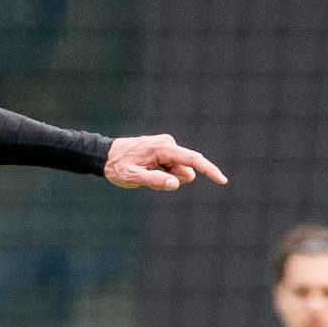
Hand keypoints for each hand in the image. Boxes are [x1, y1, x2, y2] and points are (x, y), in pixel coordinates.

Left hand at [105, 134, 226, 191]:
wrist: (105, 155)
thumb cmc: (117, 167)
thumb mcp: (132, 177)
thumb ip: (154, 180)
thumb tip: (176, 183)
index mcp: (163, 148)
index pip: (193, 160)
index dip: (209, 170)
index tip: (222, 180)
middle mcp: (168, 143)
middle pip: (185, 169)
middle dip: (174, 178)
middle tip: (147, 176)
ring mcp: (166, 145)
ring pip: (178, 169)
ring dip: (166, 176)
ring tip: (144, 171)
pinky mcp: (164, 149)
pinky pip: (172, 166)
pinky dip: (163, 172)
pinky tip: (146, 168)